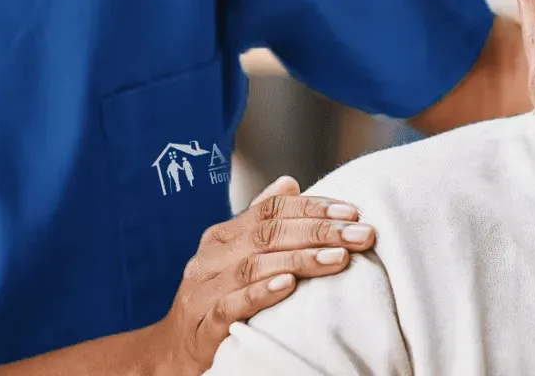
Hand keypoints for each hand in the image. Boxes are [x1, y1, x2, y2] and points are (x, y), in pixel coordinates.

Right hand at [149, 175, 374, 375]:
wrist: (173, 353)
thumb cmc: (216, 299)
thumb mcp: (236, 257)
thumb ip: (261, 221)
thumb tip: (290, 181)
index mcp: (222, 235)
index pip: (270, 210)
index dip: (312, 207)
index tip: (353, 212)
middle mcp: (210, 256)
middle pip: (268, 233)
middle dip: (319, 231)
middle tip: (362, 235)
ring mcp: (203, 289)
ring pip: (254, 265)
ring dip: (301, 259)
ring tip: (339, 258)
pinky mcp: (203, 325)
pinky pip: (232, 304)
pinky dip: (261, 292)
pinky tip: (289, 286)